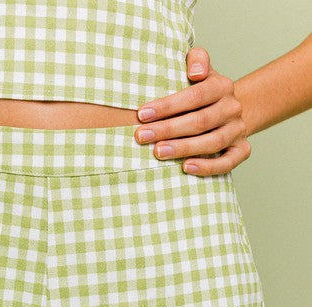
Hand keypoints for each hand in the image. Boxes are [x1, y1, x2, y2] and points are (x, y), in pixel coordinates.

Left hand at [134, 47, 250, 175]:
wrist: (228, 111)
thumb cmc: (202, 92)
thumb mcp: (200, 69)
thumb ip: (197, 60)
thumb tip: (195, 72)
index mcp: (221, 86)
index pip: (195, 95)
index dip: (168, 106)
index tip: (142, 114)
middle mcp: (232, 108)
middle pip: (200, 121)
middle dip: (168, 129)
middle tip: (142, 136)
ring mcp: (238, 130)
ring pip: (212, 142)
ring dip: (183, 148)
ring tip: (159, 152)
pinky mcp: (241, 150)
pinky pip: (227, 163)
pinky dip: (207, 167)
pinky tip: (186, 168)